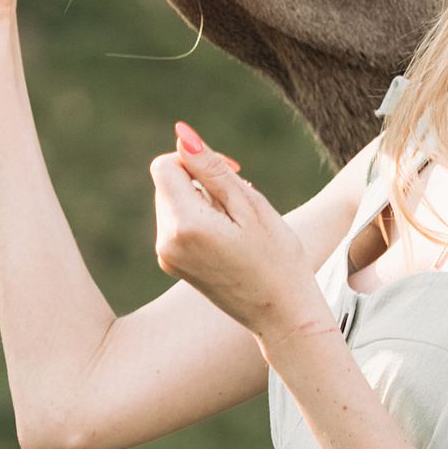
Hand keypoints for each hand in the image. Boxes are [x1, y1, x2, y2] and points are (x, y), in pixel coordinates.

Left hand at [149, 127, 324, 344]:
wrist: (281, 314)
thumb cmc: (277, 258)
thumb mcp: (249, 204)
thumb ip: (211, 167)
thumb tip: (182, 134)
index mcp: (184, 224)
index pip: (165, 165)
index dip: (195, 159)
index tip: (231, 173)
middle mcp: (166, 242)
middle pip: (168, 183)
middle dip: (200, 181)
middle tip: (242, 201)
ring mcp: (167, 257)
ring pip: (173, 202)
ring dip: (202, 201)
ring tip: (238, 226)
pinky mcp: (173, 265)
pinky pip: (178, 225)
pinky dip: (200, 221)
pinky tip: (229, 239)